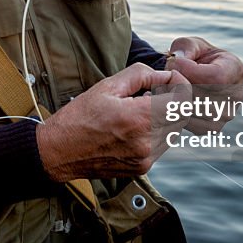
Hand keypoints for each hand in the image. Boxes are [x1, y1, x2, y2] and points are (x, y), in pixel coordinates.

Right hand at [35, 63, 189, 181]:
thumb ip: (141, 75)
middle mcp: (147, 142)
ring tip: (142, 108)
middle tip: (155, 91)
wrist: (59, 152)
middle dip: (175, 100)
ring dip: (166, 117)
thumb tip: (165, 74)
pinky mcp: (141, 168)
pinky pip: (162, 145)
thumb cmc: (79, 117)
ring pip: (174, 132)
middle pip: (182, 117)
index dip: (182, 85)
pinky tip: (136, 125)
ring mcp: (146, 158)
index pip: (183, 101)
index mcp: (139, 118)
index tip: (170, 79)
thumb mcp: (107, 87)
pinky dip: (157, 131)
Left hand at [165, 36, 242, 133]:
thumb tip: (179, 59)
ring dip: (176, 100)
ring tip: (166, 88)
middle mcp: (237, 95)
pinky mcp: (213, 128)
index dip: (190, 70)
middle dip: (179, 85)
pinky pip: (192, 124)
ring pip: (196, 112)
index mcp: (235, 69)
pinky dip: (178, 114)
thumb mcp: (189, 44)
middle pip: (204, 96)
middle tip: (165, 77)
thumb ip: (185, 47)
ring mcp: (227, 114)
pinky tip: (172, 101)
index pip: (216, 77)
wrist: (194, 77)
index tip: (175, 63)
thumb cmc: (193, 57)